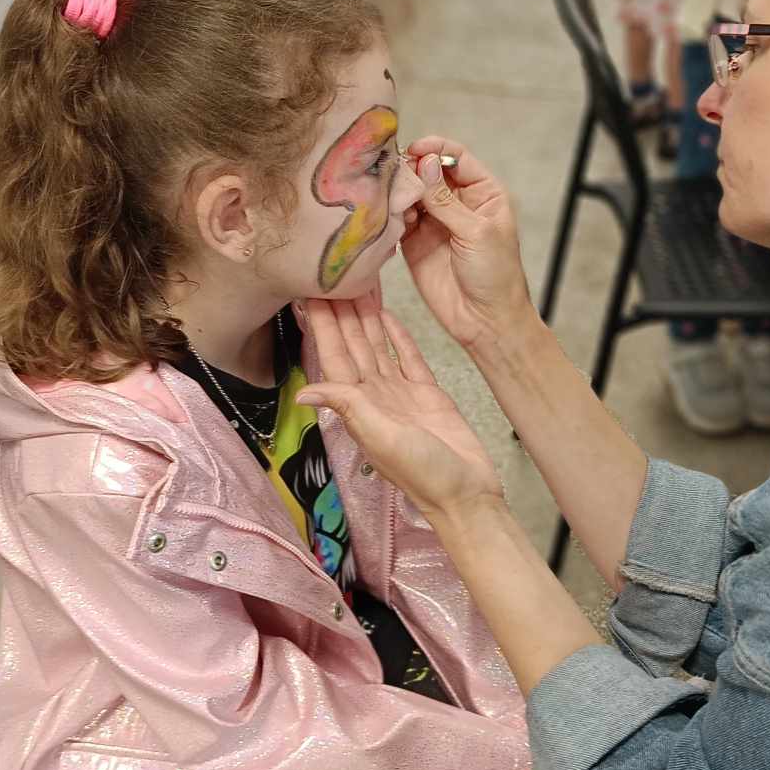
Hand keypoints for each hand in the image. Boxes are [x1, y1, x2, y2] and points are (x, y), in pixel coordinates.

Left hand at [296, 296, 503, 519]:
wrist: (467, 494)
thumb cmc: (424, 474)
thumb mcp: (381, 437)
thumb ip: (348, 407)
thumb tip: (302, 393)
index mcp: (359, 406)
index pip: (335, 357)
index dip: (322, 326)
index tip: (309, 294)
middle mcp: (375, 397)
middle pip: (353, 345)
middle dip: (341, 312)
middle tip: (332, 274)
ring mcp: (401, 395)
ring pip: (377, 347)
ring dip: (366, 318)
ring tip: (358, 284)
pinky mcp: (427, 395)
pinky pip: (407, 359)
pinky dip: (398, 337)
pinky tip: (388, 317)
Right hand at [399, 139, 533, 349]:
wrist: (485, 320)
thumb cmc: (496, 275)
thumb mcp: (476, 232)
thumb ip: (446, 200)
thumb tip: (425, 163)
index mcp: (483, 193)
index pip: (457, 158)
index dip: (436, 149)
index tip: (417, 149)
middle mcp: (457, 203)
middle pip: (430, 171)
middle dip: (412, 167)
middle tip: (395, 170)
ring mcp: (435, 221)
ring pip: (411, 192)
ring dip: (399, 189)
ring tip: (388, 192)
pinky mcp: (414, 241)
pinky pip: (398, 217)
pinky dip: (390, 211)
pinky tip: (385, 210)